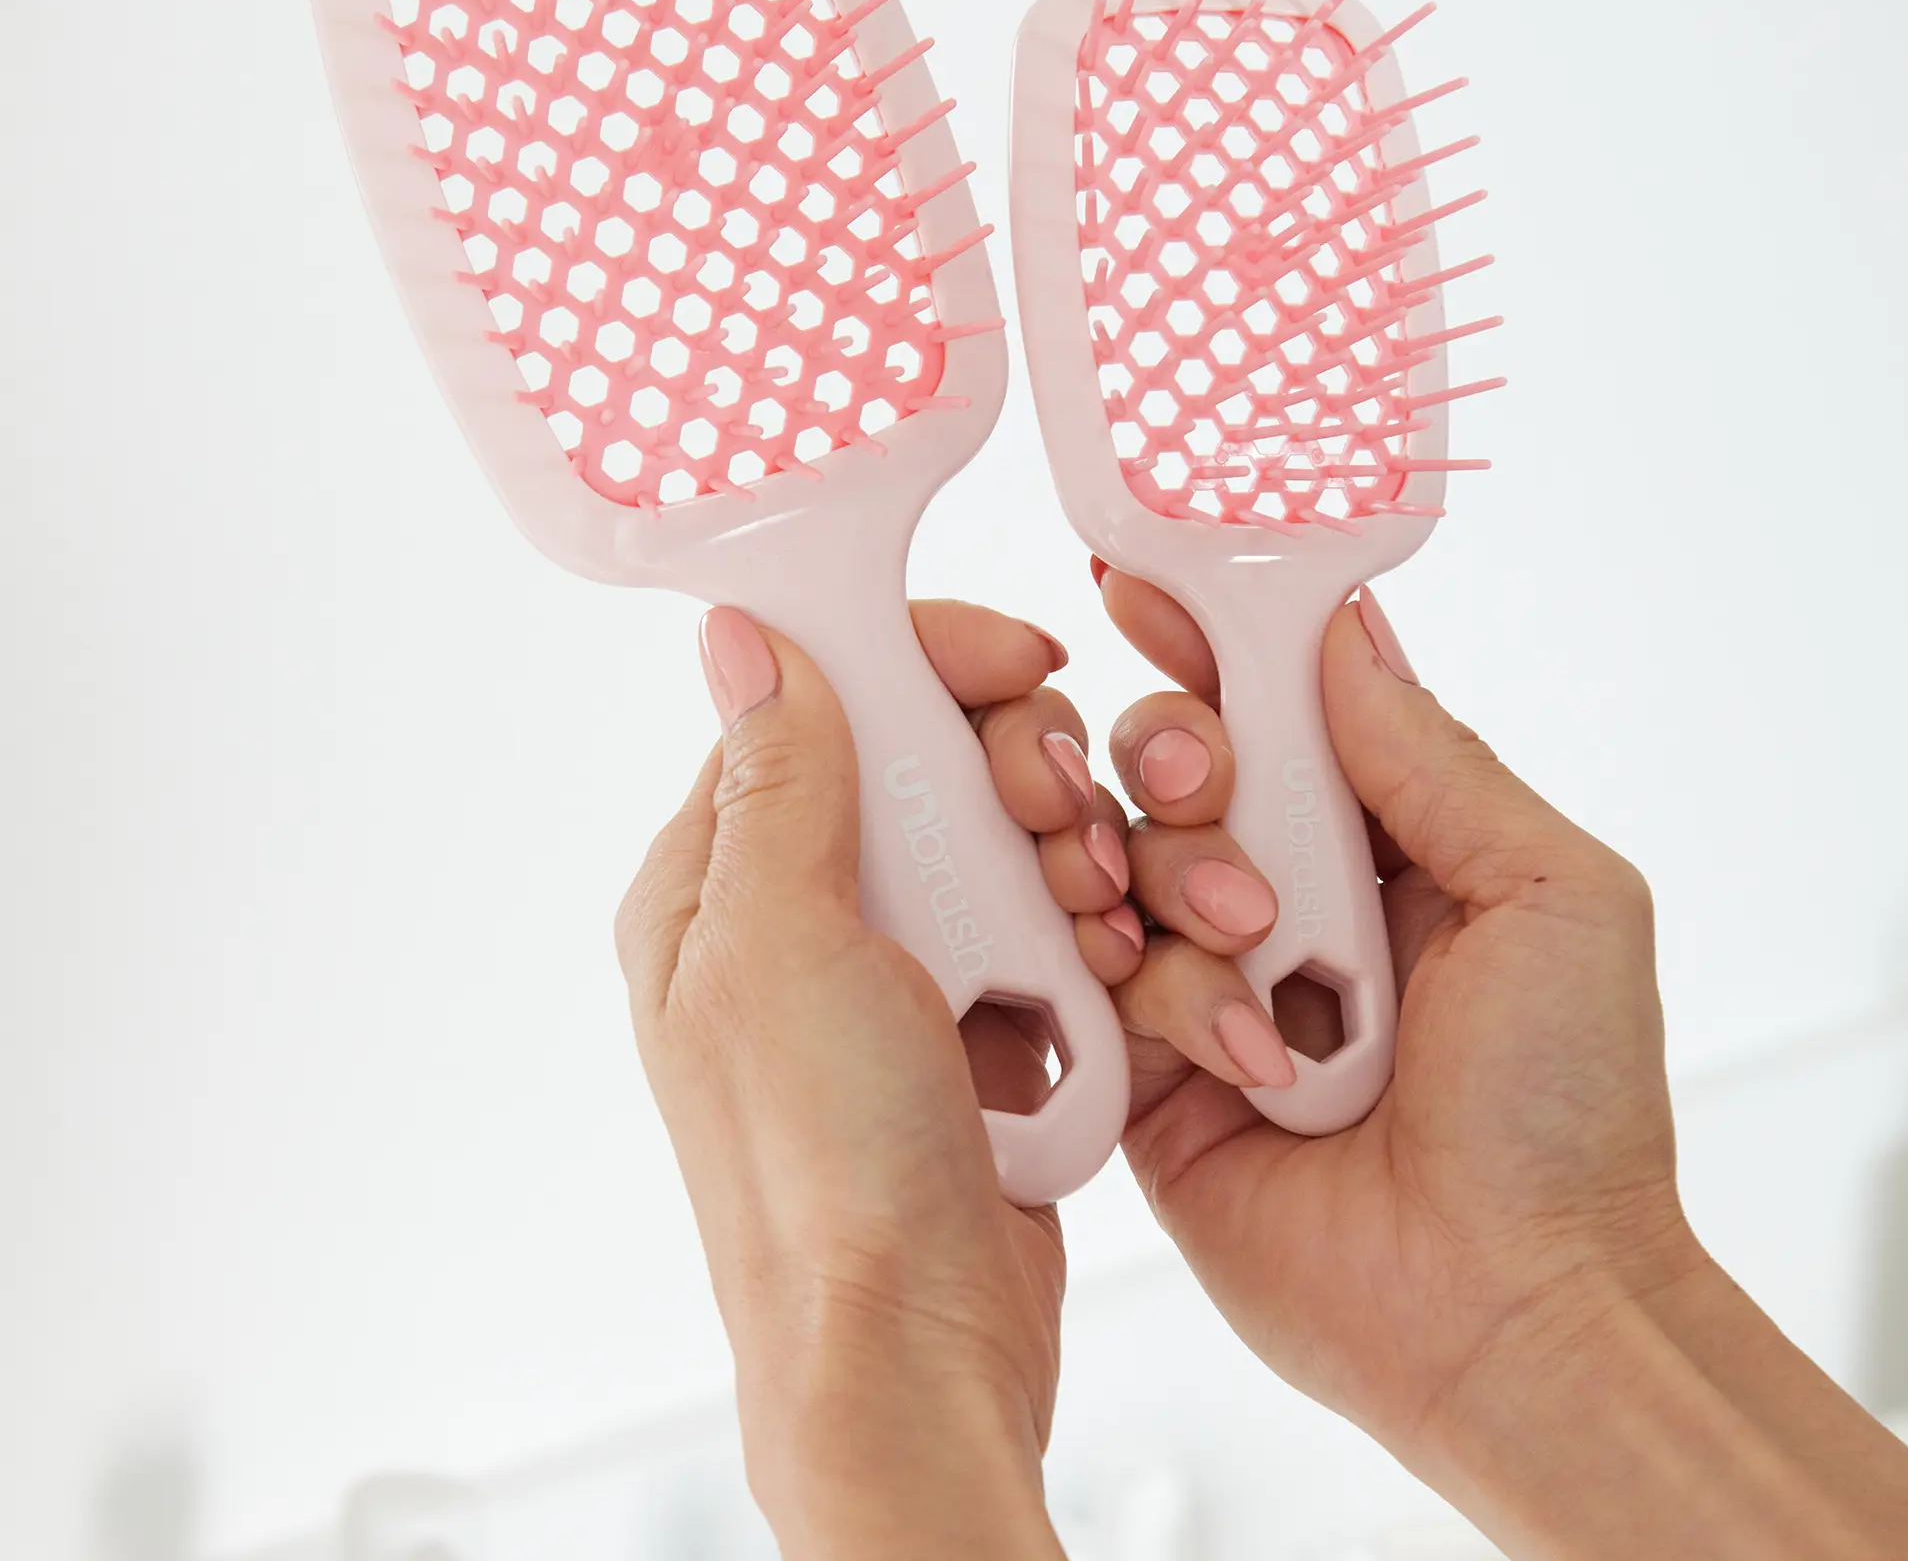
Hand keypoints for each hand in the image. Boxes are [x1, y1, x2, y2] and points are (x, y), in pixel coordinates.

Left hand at [614, 600, 1129, 1560]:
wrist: (917, 1352)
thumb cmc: (824, 1172)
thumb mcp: (782, 947)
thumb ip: (778, 781)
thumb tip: (742, 636)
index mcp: (723, 882)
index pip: (825, 698)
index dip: (931, 663)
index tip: (1023, 668)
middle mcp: (805, 917)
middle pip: (935, 759)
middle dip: (1020, 776)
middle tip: (1056, 827)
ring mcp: (897, 974)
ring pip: (1009, 841)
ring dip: (1070, 866)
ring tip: (1088, 932)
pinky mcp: (978, 1028)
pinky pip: (1053, 933)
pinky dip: (1090, 947)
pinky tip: (1102, 990)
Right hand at [1097, 572, 1686, 1442]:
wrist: (1512, 1314)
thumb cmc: (1567, 1112)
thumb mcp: (1551, 896)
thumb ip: (1433, 756)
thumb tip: (1342, 628)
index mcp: (1386, 839)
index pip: (1277, 704)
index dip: (1212, 638)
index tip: (1145, 582)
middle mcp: (1287, 898)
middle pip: (1175, 762)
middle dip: (1181, 753)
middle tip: (1215, 788)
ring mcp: (1212, 983)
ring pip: (1123, 859)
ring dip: (1178, 881)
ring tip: (1260, 958)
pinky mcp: (1151, 1076)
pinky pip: (1098, 980)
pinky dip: (1148, 985)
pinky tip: (1230, 1044)